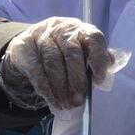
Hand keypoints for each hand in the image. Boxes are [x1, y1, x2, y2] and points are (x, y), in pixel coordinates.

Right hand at [0, 17, 114, 110]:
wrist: (30, 47)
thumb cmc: (63, 53)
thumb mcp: (81, 54)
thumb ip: (95, 60)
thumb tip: (110, 65)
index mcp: (81, 30)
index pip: (93, 39)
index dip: (98, 59)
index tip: (99, 79)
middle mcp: (62, 29)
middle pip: (72, 52)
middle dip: (76, 80)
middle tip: (78, 101)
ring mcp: (42, 36)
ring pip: (53, 62)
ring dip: (60, 87)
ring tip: (65, 105)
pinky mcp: (24, 46)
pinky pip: (36, 69)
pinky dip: (45, 87)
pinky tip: (52, 99)